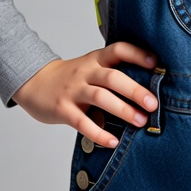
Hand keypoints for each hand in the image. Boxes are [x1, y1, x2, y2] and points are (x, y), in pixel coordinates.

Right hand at [13, 42, 158, 147]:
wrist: (35, 82)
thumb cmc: (72, 77)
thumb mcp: (91, 68)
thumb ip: (112, 76)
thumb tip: (144, 93)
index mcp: (96, 59)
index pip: (118, 49)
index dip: (137, 54)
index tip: (155, 63)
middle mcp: (86, 72)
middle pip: (113, 77)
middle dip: (135, 90)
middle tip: (153, 104)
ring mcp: (74, 90)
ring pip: (101, 97)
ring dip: (123, 110)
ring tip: (140, 121)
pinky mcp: (63, 109)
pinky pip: (83, 122)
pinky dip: (100, 133)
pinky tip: (113, 141)